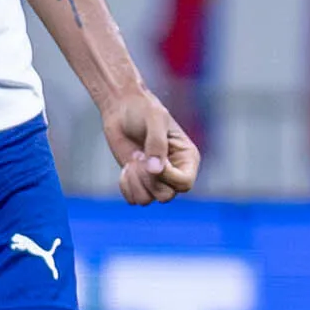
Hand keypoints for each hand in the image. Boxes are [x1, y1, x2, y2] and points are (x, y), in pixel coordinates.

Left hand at [100, 85, 199, 206]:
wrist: (122, 109)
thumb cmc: (143, 110)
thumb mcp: (154, 118)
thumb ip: (157, 143)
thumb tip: (155, 171)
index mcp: (187, 158)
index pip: (185, 184)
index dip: (166, 176)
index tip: (150, 156)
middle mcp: (175, 173)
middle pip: (165, 196)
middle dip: (147, 179)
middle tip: (139, 157)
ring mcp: (156, 179)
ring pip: (148, 200)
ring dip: (135, 182)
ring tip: (133, 161)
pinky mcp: (138, 182)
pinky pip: (134, 199)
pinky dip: (126, 187)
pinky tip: (126, 168)